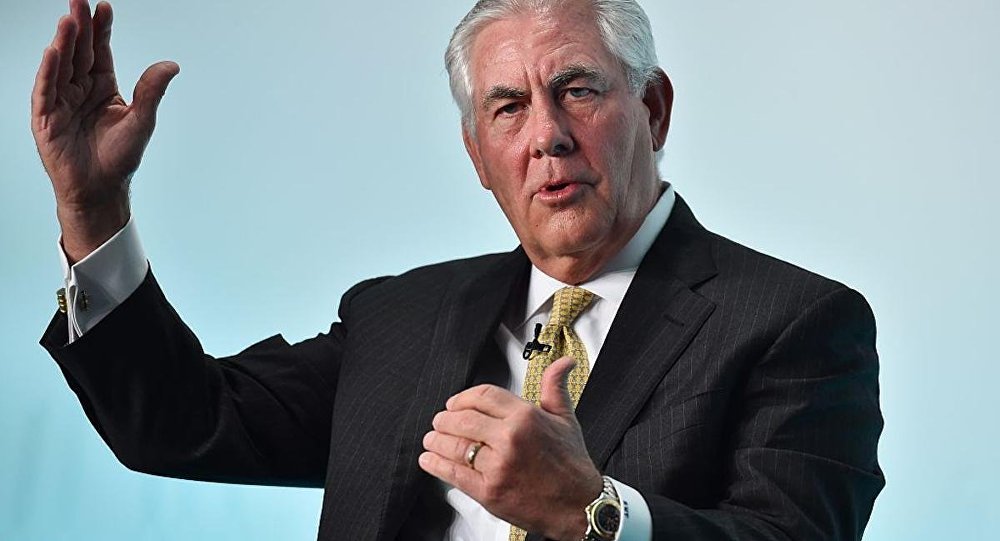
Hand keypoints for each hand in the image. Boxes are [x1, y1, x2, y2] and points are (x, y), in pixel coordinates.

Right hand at [31, 0, 178, 261]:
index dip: (101, 30)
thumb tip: (172, 64)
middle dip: (79, 27)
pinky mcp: (47, 118)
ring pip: (61, 66)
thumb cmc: (120, 158)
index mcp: (102, 87)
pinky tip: (53, 51)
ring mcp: (61, 102)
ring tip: (68, 20)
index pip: (100, 51)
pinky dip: (49, 71)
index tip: (104, 7)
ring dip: (63, 43)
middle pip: (78, 52)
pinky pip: (46, 90)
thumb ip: (151, 90)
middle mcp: (80, 90)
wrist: (101, 189)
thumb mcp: (141, 120)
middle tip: (79, 1)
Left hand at [419, 357, 602, 540]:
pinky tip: (430, 460)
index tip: (455, 404)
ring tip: (431, 439)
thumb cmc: (572, 466)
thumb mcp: (566, 420)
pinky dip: (437, 465)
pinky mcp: (489, 491)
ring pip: (455, 446)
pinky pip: (454, 473)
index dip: (463, 398)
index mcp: (526, 417)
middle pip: (463, 420)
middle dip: (445, 419)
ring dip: (436, 441)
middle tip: (439, 421)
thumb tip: (561, 364)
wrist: (580, 506)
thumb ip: (555, 388)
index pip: (482, 396)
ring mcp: (498, 465)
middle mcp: (510, 438)